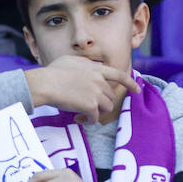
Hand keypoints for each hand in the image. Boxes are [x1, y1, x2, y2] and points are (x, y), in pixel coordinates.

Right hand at [24, 55, 140, 124]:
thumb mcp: (70, 60)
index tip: (137, 90)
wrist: (45, 84)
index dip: (130, 83)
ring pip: (107, 108)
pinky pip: (95, 118)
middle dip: (102, 102)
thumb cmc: (52, 72)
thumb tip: (91, 65)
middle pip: (110, 96)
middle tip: (89, 106)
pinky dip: (88, 121)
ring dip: (97, 113)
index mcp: (96, 69)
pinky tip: (78, 120)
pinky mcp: (90, 106)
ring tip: (84, 115)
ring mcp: (96, 93)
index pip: (119, 75)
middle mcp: (99, 81)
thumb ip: (85, 63)